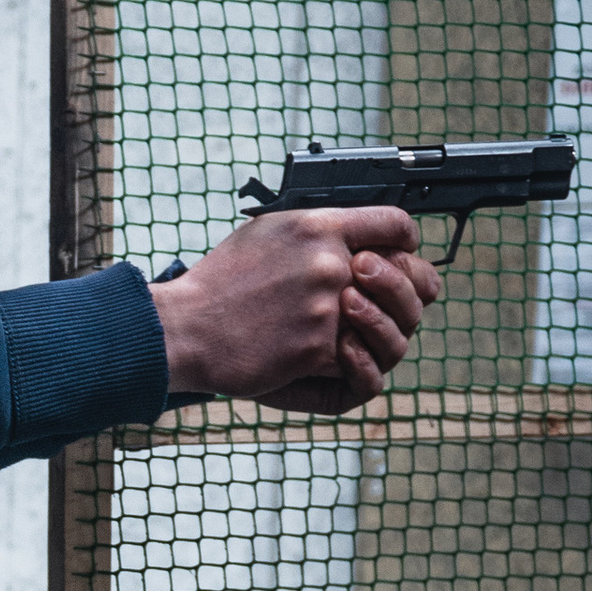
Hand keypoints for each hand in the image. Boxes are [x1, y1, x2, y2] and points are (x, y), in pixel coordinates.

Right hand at [151, 204, 437, 414]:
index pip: (395, 224)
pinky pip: (359, 361)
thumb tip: (352, 234)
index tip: (402, 254)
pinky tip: (327, 361)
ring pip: (387, 323)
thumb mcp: (267, 233)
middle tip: (389, 302)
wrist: (185, 328)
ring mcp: (326, 306)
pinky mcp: (318, 347)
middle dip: (402, 293)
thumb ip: (315, 230)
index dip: (406, 242)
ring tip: (356, 336)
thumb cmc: (219, 283)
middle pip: (403, 277)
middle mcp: (328, 262)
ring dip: (379, 333)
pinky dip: (348, 366)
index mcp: (317, 226)